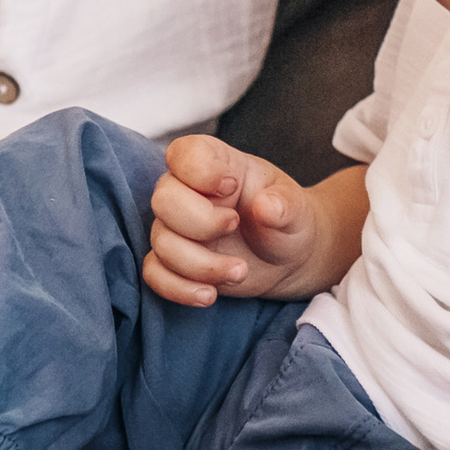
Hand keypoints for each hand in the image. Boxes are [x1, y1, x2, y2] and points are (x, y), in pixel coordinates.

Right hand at [144, 134, 318, 306]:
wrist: (287, 256)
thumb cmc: (286, 219)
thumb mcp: (295, 207)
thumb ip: (284, 203)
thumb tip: (267, 206)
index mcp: (216, 164)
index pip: (184, 153)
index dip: (200, 171)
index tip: (232, 186)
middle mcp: (187, 192)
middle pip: (163, 200)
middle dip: (200, 222)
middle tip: (235, 225)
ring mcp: (177, 228)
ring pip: (161, 243)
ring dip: (200, 264)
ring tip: (240, 271)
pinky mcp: (174, 262)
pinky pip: (154, 274)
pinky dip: (178, 288)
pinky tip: (209, 295)